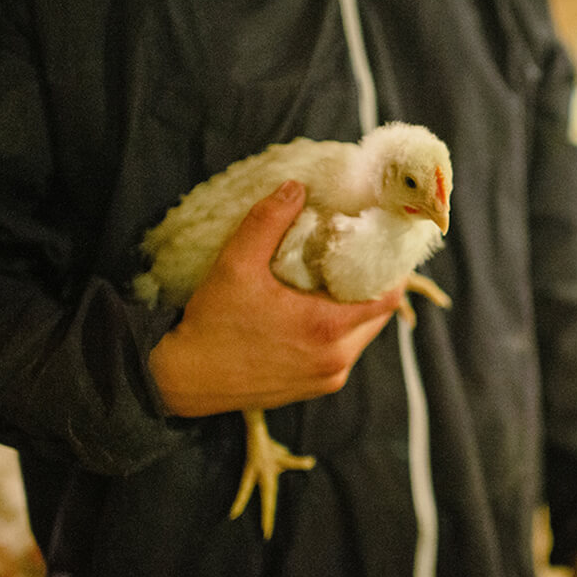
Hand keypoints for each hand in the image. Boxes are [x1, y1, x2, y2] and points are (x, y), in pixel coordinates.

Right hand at [149, 180, 401, 416]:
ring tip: (339, 282)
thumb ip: (268, 221)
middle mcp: (336, 360)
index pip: (388, 299)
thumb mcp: (236, 264)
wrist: (183, 379)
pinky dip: (341, 332)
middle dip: (375, 287)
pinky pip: (344, 354)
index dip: (393, 271)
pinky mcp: (314, 388)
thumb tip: (295, 188)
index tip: (385, 247)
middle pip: (379, 318)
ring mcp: (326, 379)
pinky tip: (319, 311)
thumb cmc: (212, 324)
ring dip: (357, 311)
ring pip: (362, 338)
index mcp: (326, 329)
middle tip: (362, 258)